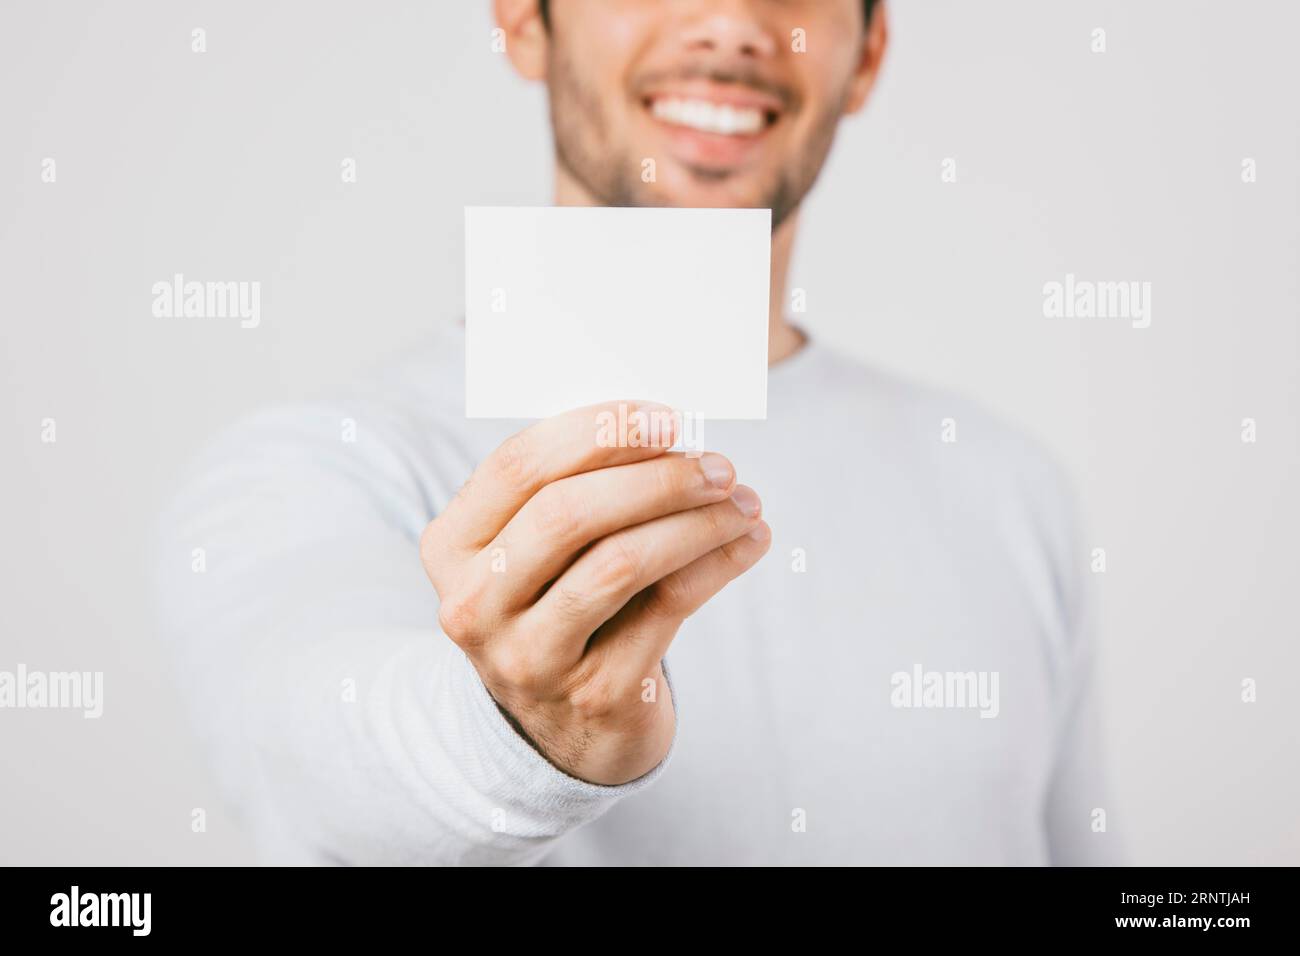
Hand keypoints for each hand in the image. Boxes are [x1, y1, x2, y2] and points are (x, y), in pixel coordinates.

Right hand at [419, 400, 769, 784]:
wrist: (567, 729)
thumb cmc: (561, 604)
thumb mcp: (539, 550)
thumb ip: (578, 490)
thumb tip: (670, 432)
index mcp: (451, 546)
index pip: (519, 465)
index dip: (598, 432)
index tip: (668, 417)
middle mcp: (474, 604)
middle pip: (567, 512)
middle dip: (655, 477)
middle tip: (718, 466)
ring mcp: (529, 657)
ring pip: (619, 562)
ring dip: (695, 521)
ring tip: (743, 502)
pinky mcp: (594, 694)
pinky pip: (668, 608)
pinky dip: (718, 564)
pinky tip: (748, 541)